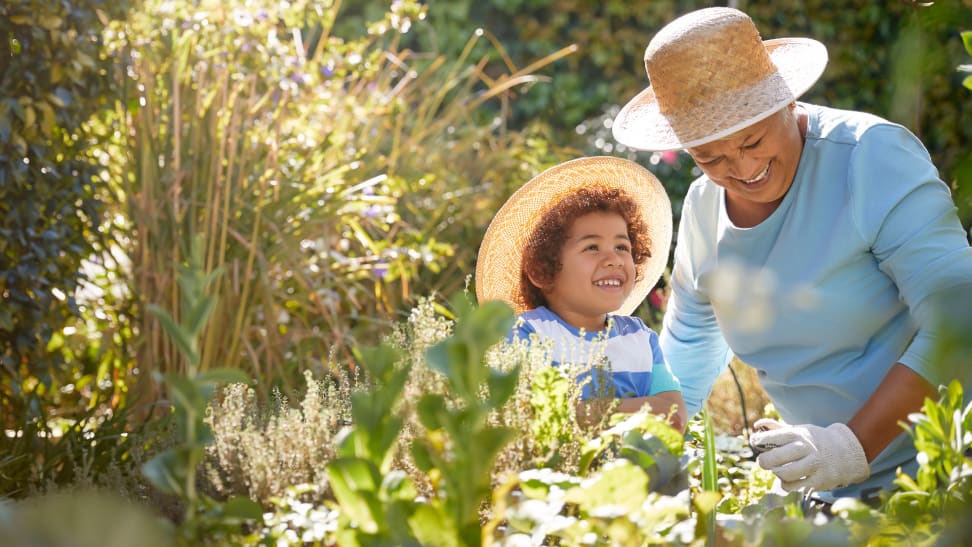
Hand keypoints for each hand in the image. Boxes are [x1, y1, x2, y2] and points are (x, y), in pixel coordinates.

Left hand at [749, 418, 869, 491]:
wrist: (847, 452)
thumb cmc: (815, 441)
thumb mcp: (799, 430)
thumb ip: (776, 428)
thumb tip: (757, 425)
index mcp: (798, 434)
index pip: (771, 437)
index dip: (758, 441)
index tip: (756, 443)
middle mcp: (806, 449)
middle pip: (774, 458)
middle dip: (764, 461)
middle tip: (764, 462)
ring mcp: (814, 466)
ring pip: (784, 474)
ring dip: (777, 474)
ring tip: (779, 470)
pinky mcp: (820, 481)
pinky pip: (796, 488)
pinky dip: (787, 486)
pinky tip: (789, 480)